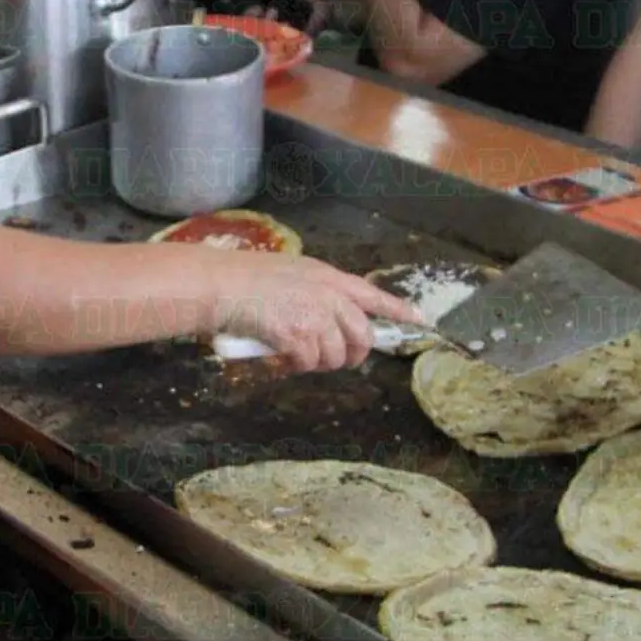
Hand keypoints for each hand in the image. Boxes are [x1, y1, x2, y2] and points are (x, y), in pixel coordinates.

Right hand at [216, 253, 426, 373]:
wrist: (220, 285)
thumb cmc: (244, 278)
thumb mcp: (289, 274)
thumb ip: (313, 292)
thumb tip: (323, 320)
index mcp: (327, 276)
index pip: (372, 294)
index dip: (397, 310)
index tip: (419, 320)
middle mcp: (327, 295)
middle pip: (361, 334)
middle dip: (353, 354)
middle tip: (338, 361)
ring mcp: (314, 316)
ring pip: (335, 355)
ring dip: (318, 363)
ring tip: (296, 357)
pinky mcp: (298, 337)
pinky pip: (309, 364)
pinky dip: (295, 367)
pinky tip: (279, 360)